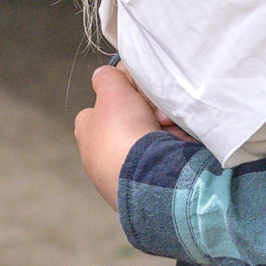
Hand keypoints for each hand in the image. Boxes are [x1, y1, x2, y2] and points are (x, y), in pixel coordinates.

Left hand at [74, 63, 165, 206]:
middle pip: (126, 127)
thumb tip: (103, 75)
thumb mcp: (112, 89)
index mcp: (87, 135)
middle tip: (156, 113)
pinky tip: (178, 148)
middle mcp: (100, 160)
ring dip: (161, 133)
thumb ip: (107, 78)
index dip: (114, 100)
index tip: (131, 97)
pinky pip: (161, 164)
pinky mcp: (145, 190)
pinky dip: (171, 154)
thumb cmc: (123, 132)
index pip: (95, 112)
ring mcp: (122, 177)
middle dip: (144, 117)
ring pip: (147, 145)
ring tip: (169, 129)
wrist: (147, 175)